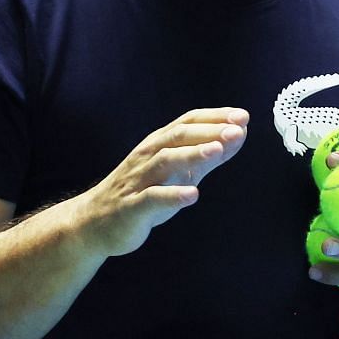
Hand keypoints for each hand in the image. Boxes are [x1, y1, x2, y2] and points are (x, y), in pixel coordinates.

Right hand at [73, 108, 248, 257]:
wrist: (95, 222)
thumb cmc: (142, 192)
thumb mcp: (176, 172)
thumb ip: (206, 157)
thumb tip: (238, 136)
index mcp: (158, 144)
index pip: (188, 122)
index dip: (215, 117)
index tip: (242, 116)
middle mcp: (147, 156)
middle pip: (178, 136)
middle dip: (208, 131)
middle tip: (237, 129)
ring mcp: (138, 180)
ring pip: (165, 160)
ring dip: (192, 154)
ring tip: (217, 151)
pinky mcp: (132, 207)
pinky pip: (152, 198)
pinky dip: (172, 195)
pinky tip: (193, 194)